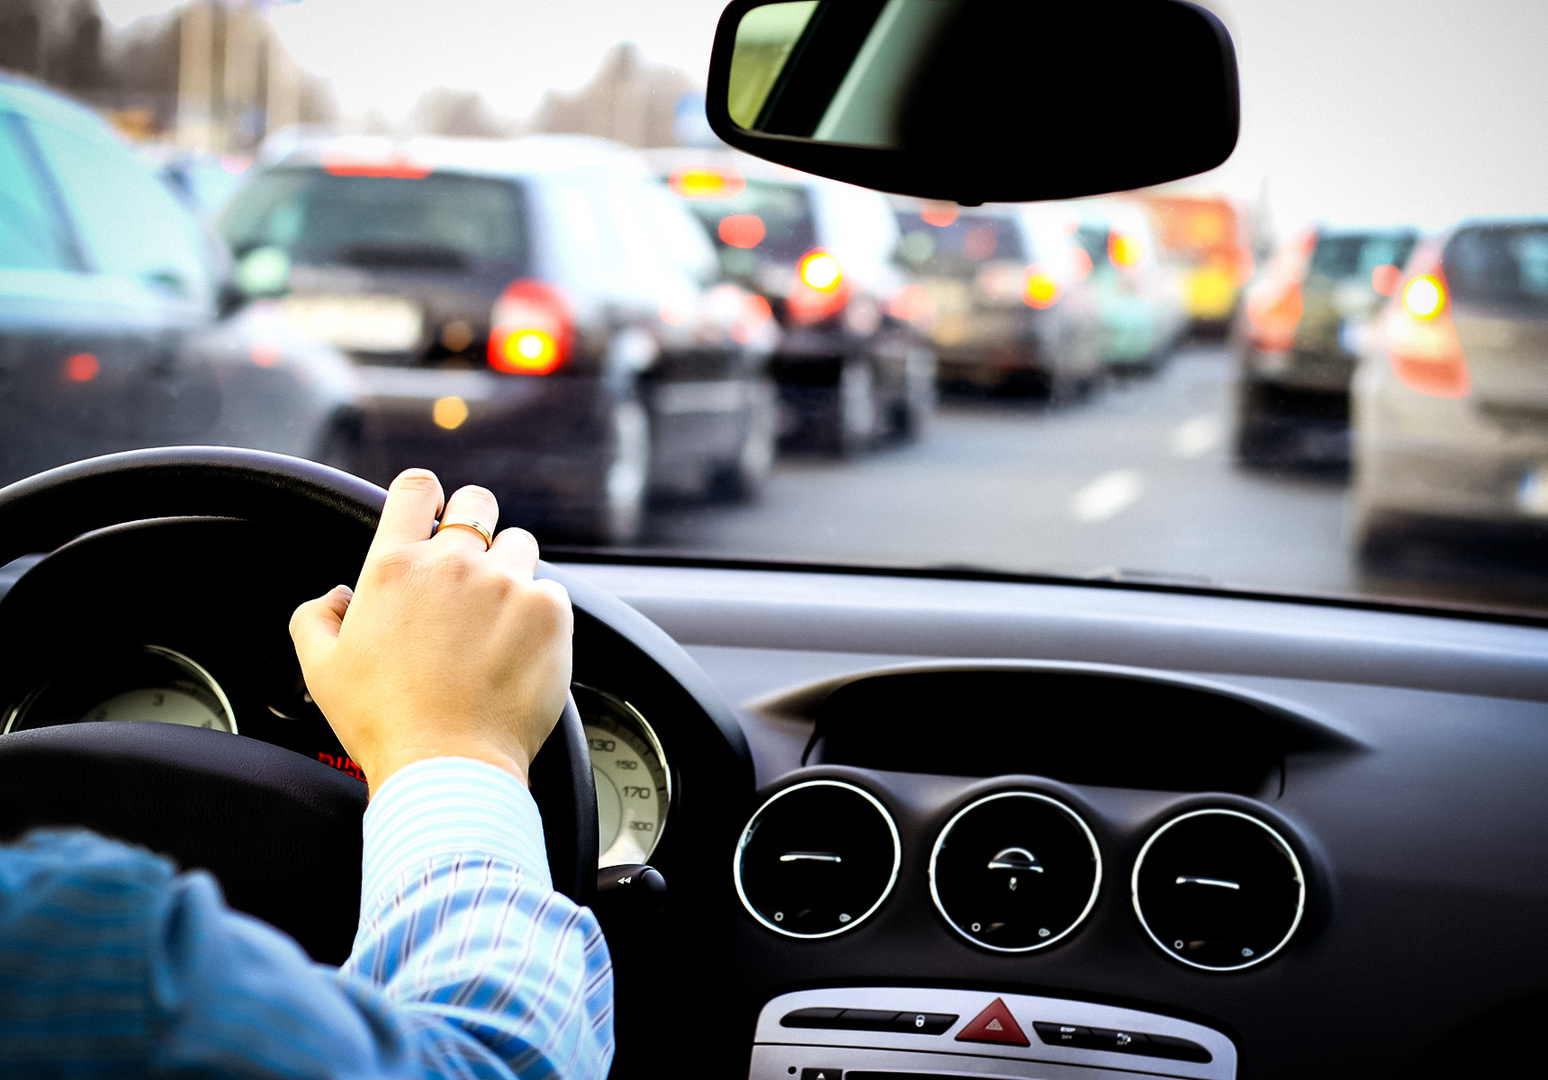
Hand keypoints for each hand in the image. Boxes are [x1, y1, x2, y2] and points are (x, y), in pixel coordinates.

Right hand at [290, 469, 572, 794]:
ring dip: (510, 571)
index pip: (415, 489)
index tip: (432, 511)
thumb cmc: (385, 723)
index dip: (425, 495)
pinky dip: (539, 612)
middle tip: (470, 569)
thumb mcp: (320, 668)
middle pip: (477, 503)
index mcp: (395, 567)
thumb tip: (337, 596)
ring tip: (496, 620)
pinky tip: (519, 647)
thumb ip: (316, 616)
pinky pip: (550, 590)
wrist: (448, 766)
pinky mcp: (548, 610)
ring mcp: (505, 583)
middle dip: (475, 525)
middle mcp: (452, 564)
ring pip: (520, 546)